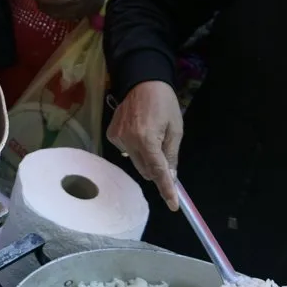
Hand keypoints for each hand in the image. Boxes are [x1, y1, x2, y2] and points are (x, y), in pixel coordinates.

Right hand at [107, 81, 182, 209]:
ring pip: (135, 161)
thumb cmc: (164, 103)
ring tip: (151, 135)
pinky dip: (135, 148)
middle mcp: (129, 141)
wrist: (142, 81)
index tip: (172, 204)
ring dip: (145, 157)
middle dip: (157, 169)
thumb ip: (171, 154)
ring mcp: (117, 138)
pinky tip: (139, 132)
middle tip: (165, 155)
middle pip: (145, 170)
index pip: (158, 171)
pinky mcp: (111, 134)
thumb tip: (169, 176)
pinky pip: (126, 151)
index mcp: (148, 139)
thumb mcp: (176, 129)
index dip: (166, 189)